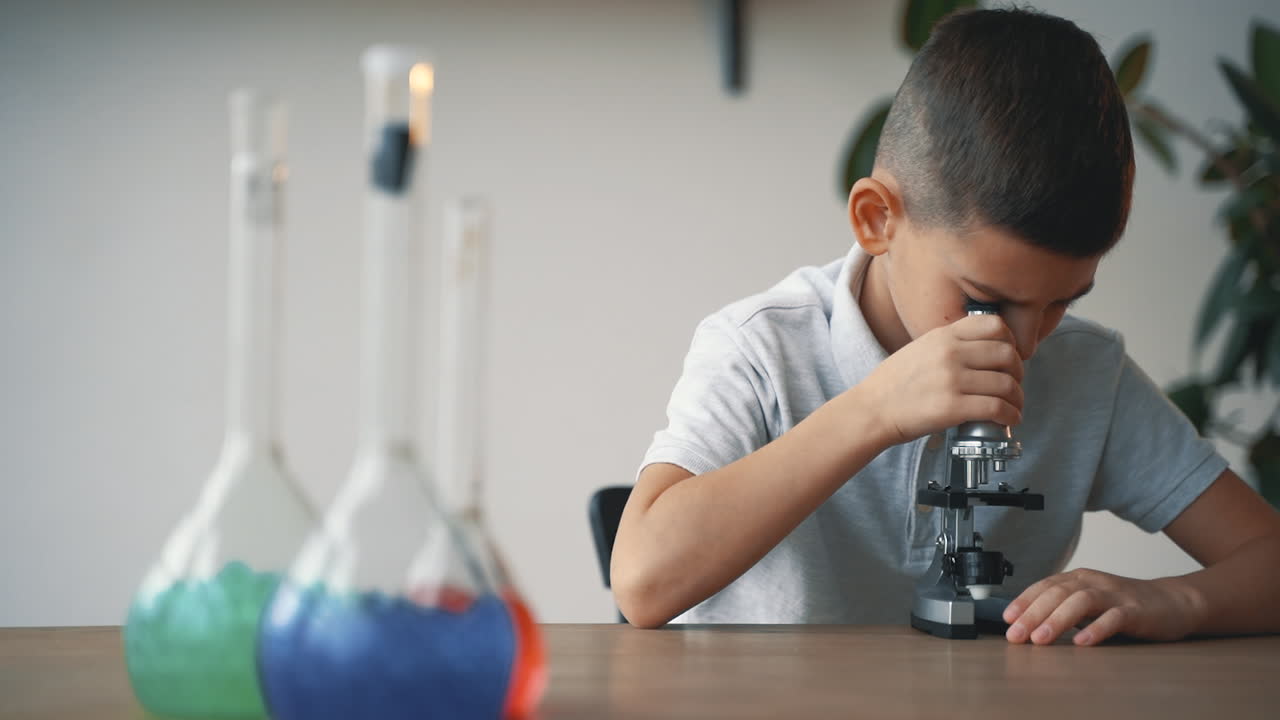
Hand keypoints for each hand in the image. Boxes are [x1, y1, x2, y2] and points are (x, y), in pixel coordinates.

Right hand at [860, 313, 1023, 445]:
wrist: (871, 410)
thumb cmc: (893, 384)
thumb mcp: (920, 348)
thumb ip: (951, 344)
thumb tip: (985, 351)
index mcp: (943, 336)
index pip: (995, 326)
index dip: (1010, 342)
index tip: (1009, 357)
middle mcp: (950, 353)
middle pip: (1008, 355)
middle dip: (1018, 372)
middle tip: (1013, 384)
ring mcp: (952, 380)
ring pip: (1007, 384)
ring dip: (1017, 398)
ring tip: (1014, 406)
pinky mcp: (953, 407)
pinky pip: (997, 408)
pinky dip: (1010, 416)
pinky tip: (1009, 420)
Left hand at [1003, 568, 1206, 645]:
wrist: (1174, 602)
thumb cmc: (1126, 605)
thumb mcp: (1090, 601)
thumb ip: (1064, 607)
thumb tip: (1028, 624)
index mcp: (1080, 578)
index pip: (1045, 586)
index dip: (1024, 601)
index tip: (1007, 619)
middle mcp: (1094, 582)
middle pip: (1058, 593)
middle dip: (1033, 613)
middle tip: (1016, 634)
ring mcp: (1115, 595)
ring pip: (1082, 601)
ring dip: (1058, 620)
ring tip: (1041, 639)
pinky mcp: (1136, 611)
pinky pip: (1114, 618)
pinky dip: (1096, 629)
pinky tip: (1082, 642)